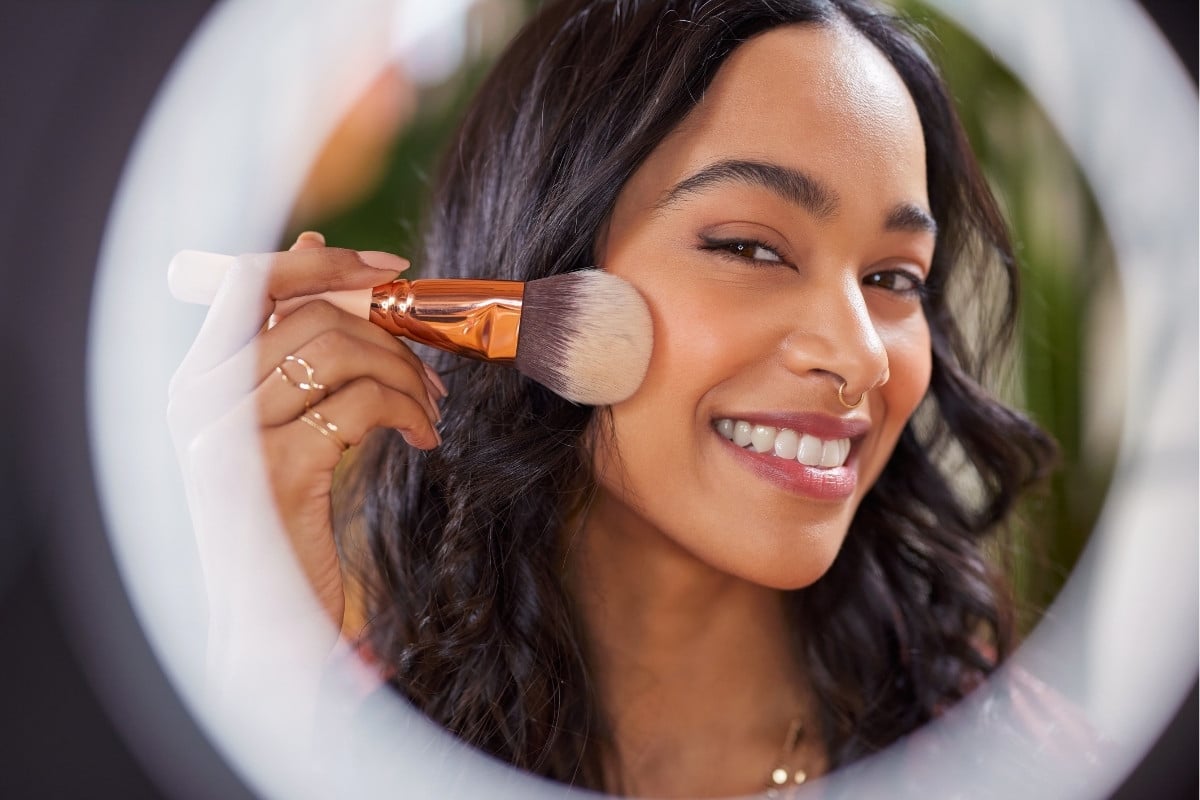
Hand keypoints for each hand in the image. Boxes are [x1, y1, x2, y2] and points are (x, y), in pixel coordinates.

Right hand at [168, 232, 444, 642]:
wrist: (267, 623)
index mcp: (192, 380)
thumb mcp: (272, 426)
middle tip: (431, 372)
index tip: (392, 269)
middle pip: (311, 310)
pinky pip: (363, 402)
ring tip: (429, 409)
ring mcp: (230, 432)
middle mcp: (197, 398)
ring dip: (406, 372)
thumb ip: (285, 347)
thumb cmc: (277, 525)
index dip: (326, 262)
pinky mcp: (275, 467)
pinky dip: (410, 410)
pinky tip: (423, 437)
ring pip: (341, 349)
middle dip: (389, 331)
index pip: (248, 278)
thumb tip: (313, 248)